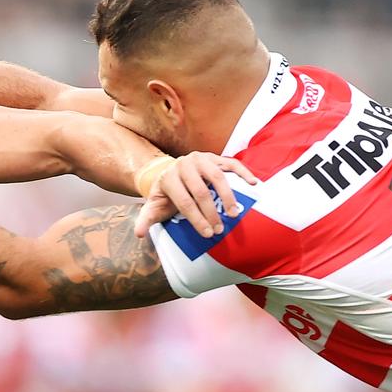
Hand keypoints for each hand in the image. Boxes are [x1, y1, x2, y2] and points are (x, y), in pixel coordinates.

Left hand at [135, 152, 257, 238]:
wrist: (172, 173)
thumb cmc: (166, 195)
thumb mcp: (153, 206)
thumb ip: (146, 219)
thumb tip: (138, 234)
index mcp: (168, 178)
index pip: (184, 201)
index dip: (196, 218)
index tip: (207, 234)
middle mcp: (183, 165)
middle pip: (201, 191)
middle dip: (211, 212)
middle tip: (220, 229)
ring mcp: (200, 159)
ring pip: (217, 176)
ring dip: (228, 196)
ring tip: (234, 213)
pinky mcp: (214, 157)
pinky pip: (231, 163)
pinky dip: (243, 172)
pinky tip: (253, 184)